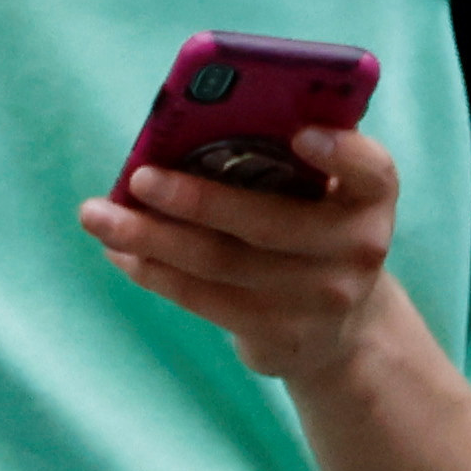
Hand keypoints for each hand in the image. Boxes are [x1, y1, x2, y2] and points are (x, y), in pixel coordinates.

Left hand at [84, 125, 411, 390]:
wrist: (340, 329)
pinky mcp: (281, 337)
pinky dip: (154, 273)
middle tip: (137, 177)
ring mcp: (321, 300)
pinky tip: (120, 253)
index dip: (340, 153)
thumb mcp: (317, 194)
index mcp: (371, 198)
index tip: (300, 133)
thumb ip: (279, 161)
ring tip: (98, 216)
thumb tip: (180, 133)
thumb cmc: (310, 232)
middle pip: (265, 223)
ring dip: (150, 238)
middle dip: (193, 199)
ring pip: (221, 264)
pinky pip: (204, 301)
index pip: (372, 170)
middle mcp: (358, 249)